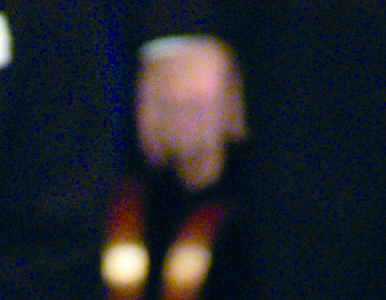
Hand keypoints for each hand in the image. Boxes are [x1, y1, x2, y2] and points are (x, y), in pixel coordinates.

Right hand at [136, 38, 246, 191]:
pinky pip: (146, 128)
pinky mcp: (146, 96)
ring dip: (171, 163)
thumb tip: (239, 139)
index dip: (208, 169)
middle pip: (188, 150)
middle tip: (192, 185)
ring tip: (176, 174)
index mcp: (213, 101)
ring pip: (167, 143)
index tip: (208, 181)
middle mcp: (188, 105)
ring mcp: (165, 101)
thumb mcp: (232, 79)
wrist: (181, 29)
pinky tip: (156, 160)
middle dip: (190, 172)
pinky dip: (150, 147)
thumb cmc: (212, 55)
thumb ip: (234, 110)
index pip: (210, 146)